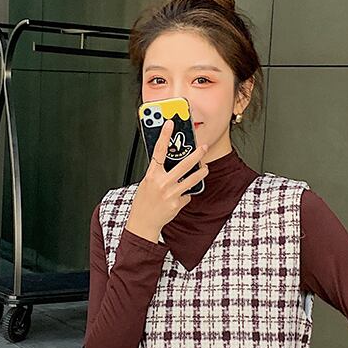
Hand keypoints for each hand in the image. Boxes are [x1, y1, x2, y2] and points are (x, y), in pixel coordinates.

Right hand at [125, 118, 208, 241]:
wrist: (143, 222)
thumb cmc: (143, 202)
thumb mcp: (146, 183)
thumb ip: (157, 173)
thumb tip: (169, 162)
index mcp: (152, 175)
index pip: (158, 151)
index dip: (164, 136)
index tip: (170, 124)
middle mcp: (162, 183)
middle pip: (184, 164)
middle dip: (197, 154)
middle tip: (203, 147)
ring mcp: (171, 194)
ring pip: (192, 179)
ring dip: (201, 173)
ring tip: (205, 169)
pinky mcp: (177, 204)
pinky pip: (187, 195)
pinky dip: (186, 194)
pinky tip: (181, 196)